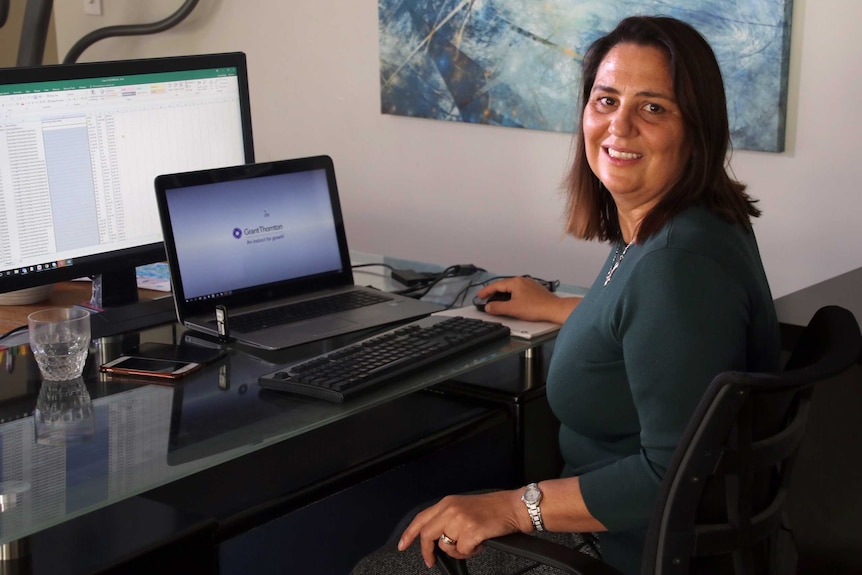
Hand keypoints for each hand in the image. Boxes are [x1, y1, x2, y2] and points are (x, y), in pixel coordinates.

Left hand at [397, 490, 529, 567]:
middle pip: (427, 535)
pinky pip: (462, 551)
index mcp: (447, 503)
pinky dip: (471, 552)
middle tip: (431, 561)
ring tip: (471, 542)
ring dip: (458, 551)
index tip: (402, 545)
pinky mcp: (471, 531)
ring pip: (446, 546)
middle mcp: (450, 509)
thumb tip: (434, 540)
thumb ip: (446, 519)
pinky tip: (480, 543)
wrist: (513, 507)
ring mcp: (460, 520)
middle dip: (428, 551)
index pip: (421, 518)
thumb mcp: (463, 507)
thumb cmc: (492, 509)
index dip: (409, 533)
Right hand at [476, 277, 577, 323]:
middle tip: (486, 298)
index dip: (486, 291)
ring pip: (512, 288)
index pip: (496, 285)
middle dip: (494, 292)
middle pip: (504, 285)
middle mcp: (522, 280)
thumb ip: (497, 308)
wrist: (554, 309)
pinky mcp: (535, 290)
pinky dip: (512, 295)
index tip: (479, 296)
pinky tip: (513, 301)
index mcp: (515, 282)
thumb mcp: (512, 309)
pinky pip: (519, 290)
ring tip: (497, 300)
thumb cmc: (535, 308)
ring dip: (503, 294)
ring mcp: (530, 284)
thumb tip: (488, 307)